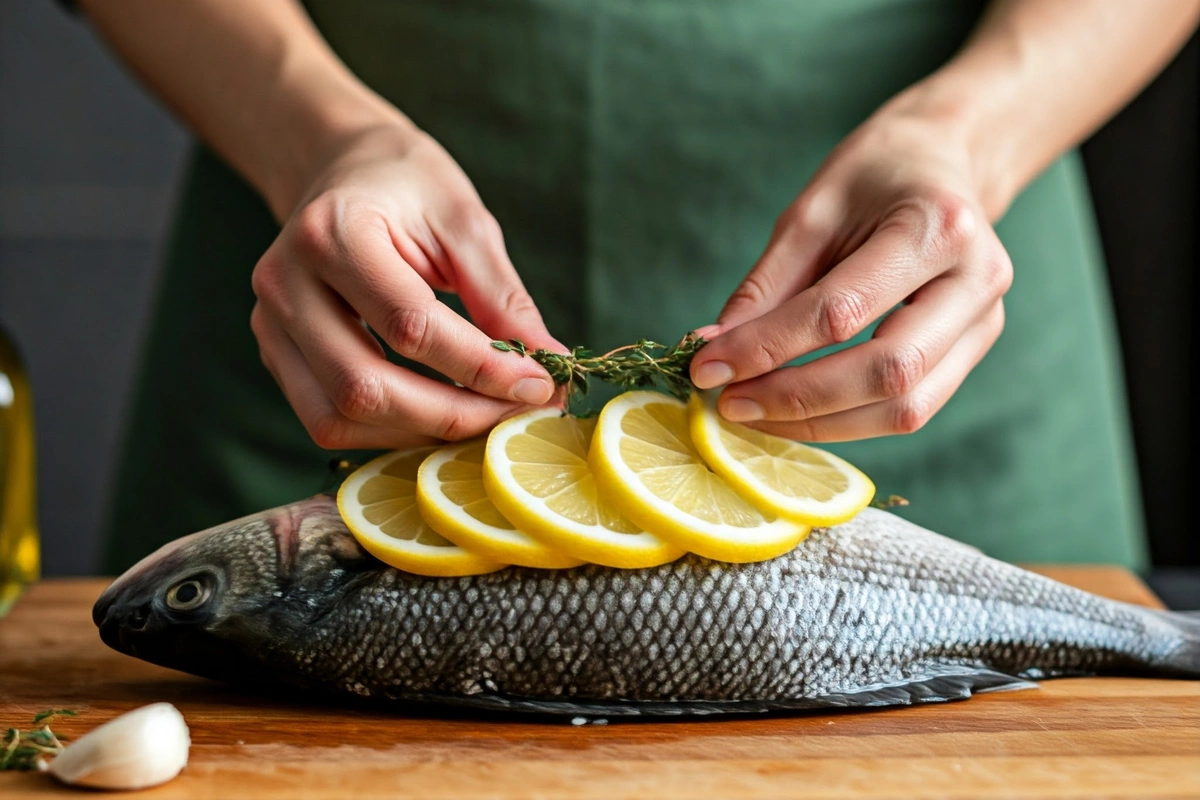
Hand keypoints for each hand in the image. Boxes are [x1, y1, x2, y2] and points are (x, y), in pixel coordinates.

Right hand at [250, 125, 561, 449]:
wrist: (340, 168)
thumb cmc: (408, 186)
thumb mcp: (464, 220)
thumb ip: (502, 297)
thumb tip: (550, 366)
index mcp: (333, 233)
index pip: (409, 325)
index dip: (480, 367)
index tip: (540, 385)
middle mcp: (286, 283)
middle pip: (365, 387)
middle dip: (453, 416)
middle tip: (516, 416)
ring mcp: (270, 324)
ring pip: (338, 418)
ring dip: (421, 435)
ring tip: (485, 420)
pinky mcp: (275, 353)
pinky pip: (327, 419)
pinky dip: (390, 433)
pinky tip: (440, 416)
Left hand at [690, 107, 1013, 441]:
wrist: (944, 161)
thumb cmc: (875, 176)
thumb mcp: (810, 211)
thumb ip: (765, 287)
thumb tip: (714, 352)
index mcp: (937, 227)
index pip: (841, 311)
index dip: (767, 348)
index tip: (706, 369)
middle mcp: (976, 280)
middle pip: (885, 372)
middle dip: (796, 399)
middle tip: (729, 404)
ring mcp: (986, 320)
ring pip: (904, 408)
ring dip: (820, 424)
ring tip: (755, 413)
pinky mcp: (976, 348)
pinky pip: (911, 408)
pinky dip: (847, 421)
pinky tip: (796, 412)